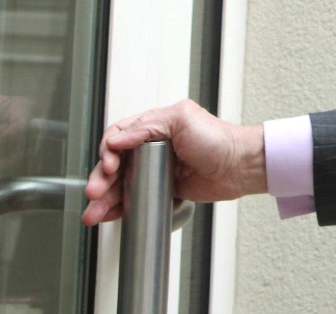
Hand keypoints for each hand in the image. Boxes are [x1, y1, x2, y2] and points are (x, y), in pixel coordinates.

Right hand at [82, 99, 266, 225]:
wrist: (240, 167)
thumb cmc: (219, 139)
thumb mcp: (182, 120)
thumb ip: (147, 127)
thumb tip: (117, 139)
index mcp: (155, 124)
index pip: (119, 135)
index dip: (108, 151)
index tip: (109, 166)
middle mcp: (152, 145)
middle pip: (115, 162)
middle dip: (101, 179)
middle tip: (95, 193)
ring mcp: (157, 168)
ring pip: (121, 183)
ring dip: (105, 198)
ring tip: (94, 213)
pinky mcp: (163, 188)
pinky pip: (134, 197)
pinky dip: (120, 207)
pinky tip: (109, 215)